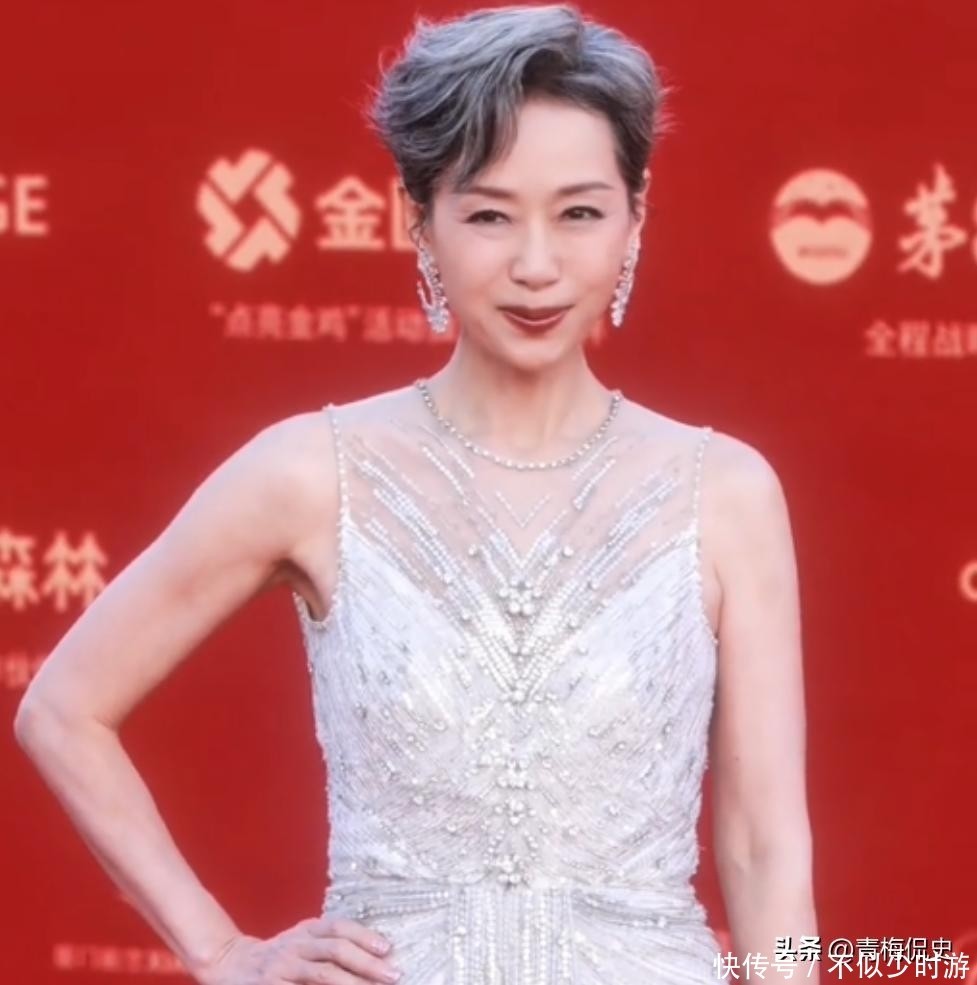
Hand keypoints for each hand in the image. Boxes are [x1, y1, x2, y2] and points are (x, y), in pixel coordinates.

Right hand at [197, 915, 400, 984]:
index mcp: (307, 930)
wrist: (230, 964)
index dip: (365, 936)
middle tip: (393, 975)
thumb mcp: (302, 941)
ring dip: (351, 983)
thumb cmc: (278, 956)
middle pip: (335, 950)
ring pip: (322, 974)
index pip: (340, 927)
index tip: (388, 948)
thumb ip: (329, 945)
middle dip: (367, 964)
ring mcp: (282, 967)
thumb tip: (376, 954)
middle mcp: (296, 945)